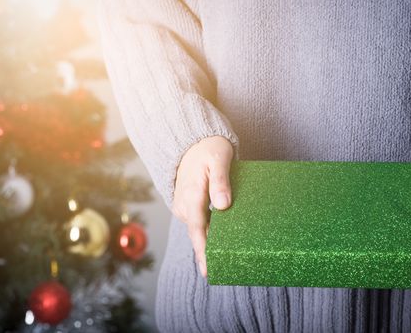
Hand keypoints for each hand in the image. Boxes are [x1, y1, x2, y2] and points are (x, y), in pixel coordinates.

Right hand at [171, 135, 233, 277]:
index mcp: (191, 195)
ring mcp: (184, 206)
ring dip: (210, 241)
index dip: (202, 250)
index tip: (207, 269)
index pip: (197, 229)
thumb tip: (223, 205)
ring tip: (226, 257)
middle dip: (208, 252)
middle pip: (198, 233)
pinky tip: (222, 238)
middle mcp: (184, 204)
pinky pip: (199, 222)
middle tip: (224, 268)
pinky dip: (209, 231)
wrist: (192, 142)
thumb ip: (220, 181)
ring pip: (198, 229)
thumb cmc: (208, 149)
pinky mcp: (187, 206)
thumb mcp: (219, 159)